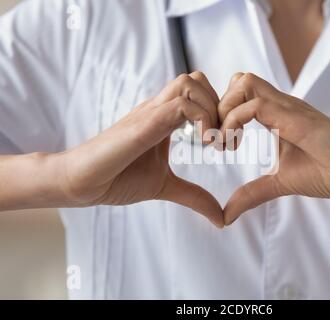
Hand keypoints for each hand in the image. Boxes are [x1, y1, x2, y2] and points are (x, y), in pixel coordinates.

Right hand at [58, 72, 223, 226]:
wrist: (81, 182)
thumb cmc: (117, 179)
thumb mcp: (165, 186)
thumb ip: (194, 196)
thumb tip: (221, 218)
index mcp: (164, 118)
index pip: (200, 92)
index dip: (220, 112)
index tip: (225, 144)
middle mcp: (158, 109)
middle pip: (198, 79)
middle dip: (220, 106)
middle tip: (222, 141)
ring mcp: (150, 113)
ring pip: (190, 83)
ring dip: (211, 110)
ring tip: (212, 142)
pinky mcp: (142, 123)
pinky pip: (180, 105)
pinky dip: (201, 120)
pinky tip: (201, 144)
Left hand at [219, 73, 329, 224]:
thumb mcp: (280, 183)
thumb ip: (252, 193)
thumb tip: (226, 215)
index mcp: (277, 115)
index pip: (240, 92)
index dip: (221, 112)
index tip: (219, 142)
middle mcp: (281, 105)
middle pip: (238, 79)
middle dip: (217, 106)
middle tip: (218, 139)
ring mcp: (289, 108)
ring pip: (244, 83)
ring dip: (225, 110)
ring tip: (227, 142)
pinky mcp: (296, 118)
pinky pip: (256, 105)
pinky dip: (235, 121)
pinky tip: (236, 144)